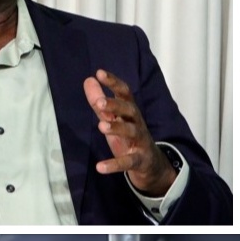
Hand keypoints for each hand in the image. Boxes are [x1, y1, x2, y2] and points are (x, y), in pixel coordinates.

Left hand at [83, 69, 173, 195]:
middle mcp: (137, 124)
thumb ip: (100, 103)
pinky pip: (128, 162)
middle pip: (130, 110)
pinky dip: (114, 164)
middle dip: (116, 105)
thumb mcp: (114, 119)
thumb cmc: (129, 138)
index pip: (124, 93)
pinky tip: (100, 167)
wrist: (151, 165)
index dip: (114, 83)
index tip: (99, 73)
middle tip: (99, 103)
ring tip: (101, 126)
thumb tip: (88, 80)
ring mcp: (140, 142)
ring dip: (117, 128)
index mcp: (130, 112)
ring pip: (131, 132)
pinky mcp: (139, 160)